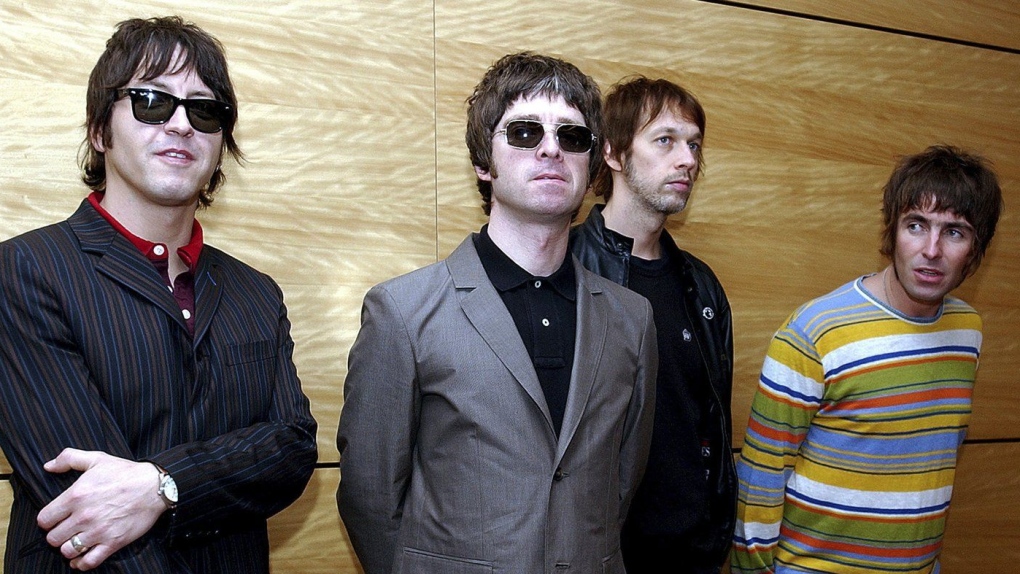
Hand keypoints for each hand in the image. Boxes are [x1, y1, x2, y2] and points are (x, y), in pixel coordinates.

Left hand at [37, 449, 167, 570]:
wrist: (155, 486)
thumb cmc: (126, 473)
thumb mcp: (97, 459)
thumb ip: (69, 458)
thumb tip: (49, 466)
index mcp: (75, 496)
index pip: (44, 519)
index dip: (47, 520)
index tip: (55, 519)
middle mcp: (83, 516)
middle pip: (53, 538)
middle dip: (57, 535)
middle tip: (66, 530)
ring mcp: (98, 531)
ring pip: (67, 551)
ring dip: (69, 548)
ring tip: (75, 541)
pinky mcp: (113, 542)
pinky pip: (89, 562)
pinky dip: (82, 563)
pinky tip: (81, 558)